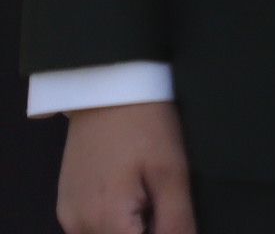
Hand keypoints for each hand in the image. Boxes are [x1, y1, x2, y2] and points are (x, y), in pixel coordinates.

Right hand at [59, 103, 192, 233]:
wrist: (107, 88)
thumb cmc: (144, 125)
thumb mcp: (171, 172)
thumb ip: (176, 221)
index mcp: (104, 220)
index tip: (174, 220)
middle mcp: (77, 226)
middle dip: (148, 232)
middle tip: (166, 205)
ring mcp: (68, 216)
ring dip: (133, 229)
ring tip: (154, 199)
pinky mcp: (67, 205)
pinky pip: (92, 229)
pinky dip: (117, 224)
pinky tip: (137, 198)